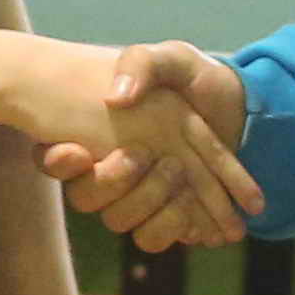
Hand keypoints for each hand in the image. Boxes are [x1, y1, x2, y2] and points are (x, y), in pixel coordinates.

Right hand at [41, 41, 260, 252]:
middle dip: (116, 180)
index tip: (75, 150)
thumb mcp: (170, 57)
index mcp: (99, 134)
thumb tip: (116, 100)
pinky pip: (153, 237)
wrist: (239, 107)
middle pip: (86, 197)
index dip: (59, 161)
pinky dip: (176, 225)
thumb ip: (141, 64)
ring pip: (119, 220)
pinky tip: (196, 208)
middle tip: (154, 155)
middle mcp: (110, 169)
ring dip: (150, 200)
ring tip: (180, 173)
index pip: (55, 159)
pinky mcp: (165, 216)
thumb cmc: (195, 80)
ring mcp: (138, 195)